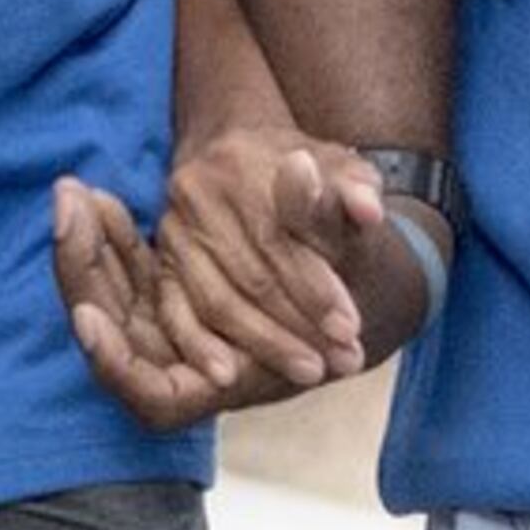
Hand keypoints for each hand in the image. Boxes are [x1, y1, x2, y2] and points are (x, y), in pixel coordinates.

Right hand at [155, 124, 389, 391]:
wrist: (239, 153)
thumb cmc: (304, 168)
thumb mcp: (339, 167)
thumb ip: (357, 189)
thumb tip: (369, 211)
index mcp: (243, 164)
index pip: (280, 237)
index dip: (315, 287)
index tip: (350, 327)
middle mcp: (199, 194)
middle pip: (251, 275)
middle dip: (300, 325)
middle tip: (341, 362)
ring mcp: (174, 229)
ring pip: (216, 300)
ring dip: (264, 344)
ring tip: (310, 372)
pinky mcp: (160, 261)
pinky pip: (174, 311)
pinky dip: (199, 347)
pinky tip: (227, 377)